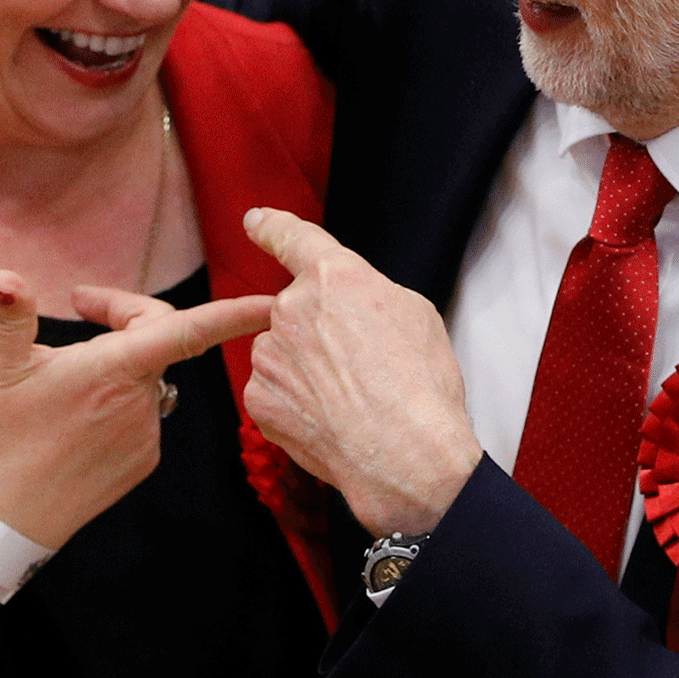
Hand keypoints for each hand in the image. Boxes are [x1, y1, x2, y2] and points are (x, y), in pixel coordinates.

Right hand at [0, 270, 272, 548]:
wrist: (2, 519)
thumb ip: (9, 316)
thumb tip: (5, 276)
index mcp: (111, 370)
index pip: (188, 332)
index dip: (233, 314)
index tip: (271, 303)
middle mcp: (140, 401)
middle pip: (158, 340)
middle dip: (128, 316)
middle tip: (80, 305)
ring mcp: (146, 435)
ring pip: (148, 378)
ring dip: (122, 365)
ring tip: (68, 375)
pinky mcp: (143, 460)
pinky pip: (144, 414)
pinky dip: (121, 402)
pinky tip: (80, 418)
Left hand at [242, 208, 482, 535]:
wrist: (404, 455)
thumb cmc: (421, 388)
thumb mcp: (416, 316)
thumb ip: (371, 295)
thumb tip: (353, 305)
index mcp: (336, 278)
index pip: (293, 238)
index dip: (273, 227)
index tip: (257, 222)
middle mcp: (293, 308)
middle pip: (297, 310)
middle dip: (320, 333)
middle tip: (361, 367)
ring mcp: (271, 354)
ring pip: (283, 353)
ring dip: (306, 369)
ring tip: (350, 399)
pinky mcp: (260, 397)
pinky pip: (274, 391)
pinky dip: (296, 403)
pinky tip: (329, 419)